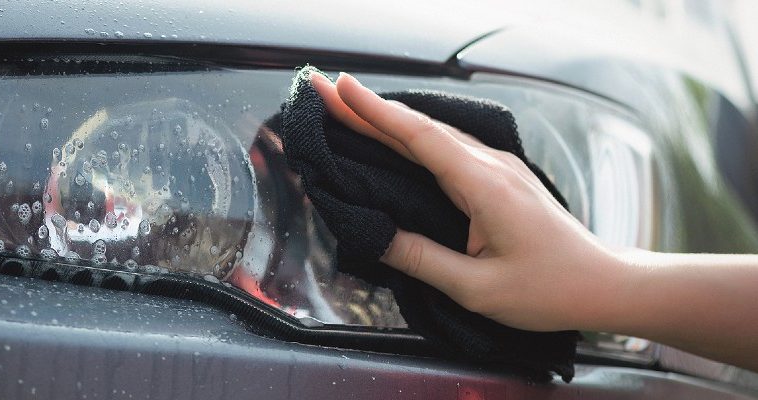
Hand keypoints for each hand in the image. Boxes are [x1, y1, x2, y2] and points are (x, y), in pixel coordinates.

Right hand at [309, 72, 629, 331]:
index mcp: (484, 185)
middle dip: (367, 108)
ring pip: (433, 135)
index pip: (418, 138)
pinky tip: (393, 138)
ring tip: (345, 110)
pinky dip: (410, 138)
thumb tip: (374, 236)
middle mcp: (491, 165)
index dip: (374, 112)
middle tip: (323, 91)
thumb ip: (422, 259)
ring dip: (387, 120)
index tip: (337, 88)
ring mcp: (499, 167)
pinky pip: (447, 148)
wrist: (606, 285)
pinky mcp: (501, 178)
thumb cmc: (549, 290)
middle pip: (419, 128)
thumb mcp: (477, 288)